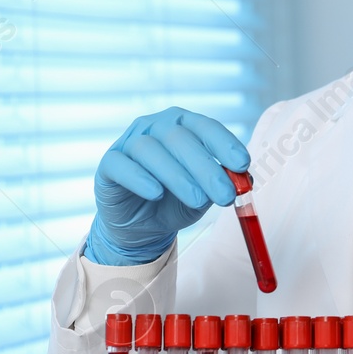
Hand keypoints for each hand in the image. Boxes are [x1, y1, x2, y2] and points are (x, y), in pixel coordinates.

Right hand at [86, 107, 249, 265]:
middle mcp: (155, 127)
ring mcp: (129, 142)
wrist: (142, 226)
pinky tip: (156, 193)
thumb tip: (244, 179)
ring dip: (177, 176)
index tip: (242, 165)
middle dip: (206, 167)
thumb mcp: (204, 195)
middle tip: (225, 195)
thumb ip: (221, 184)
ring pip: (151, 150)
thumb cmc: (175, 202)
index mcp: (183, 126)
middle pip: (180, 138)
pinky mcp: (108, 164)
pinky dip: (140, 178)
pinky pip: (122, 164)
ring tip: (197, 200)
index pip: (206, 126)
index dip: (225, 144)